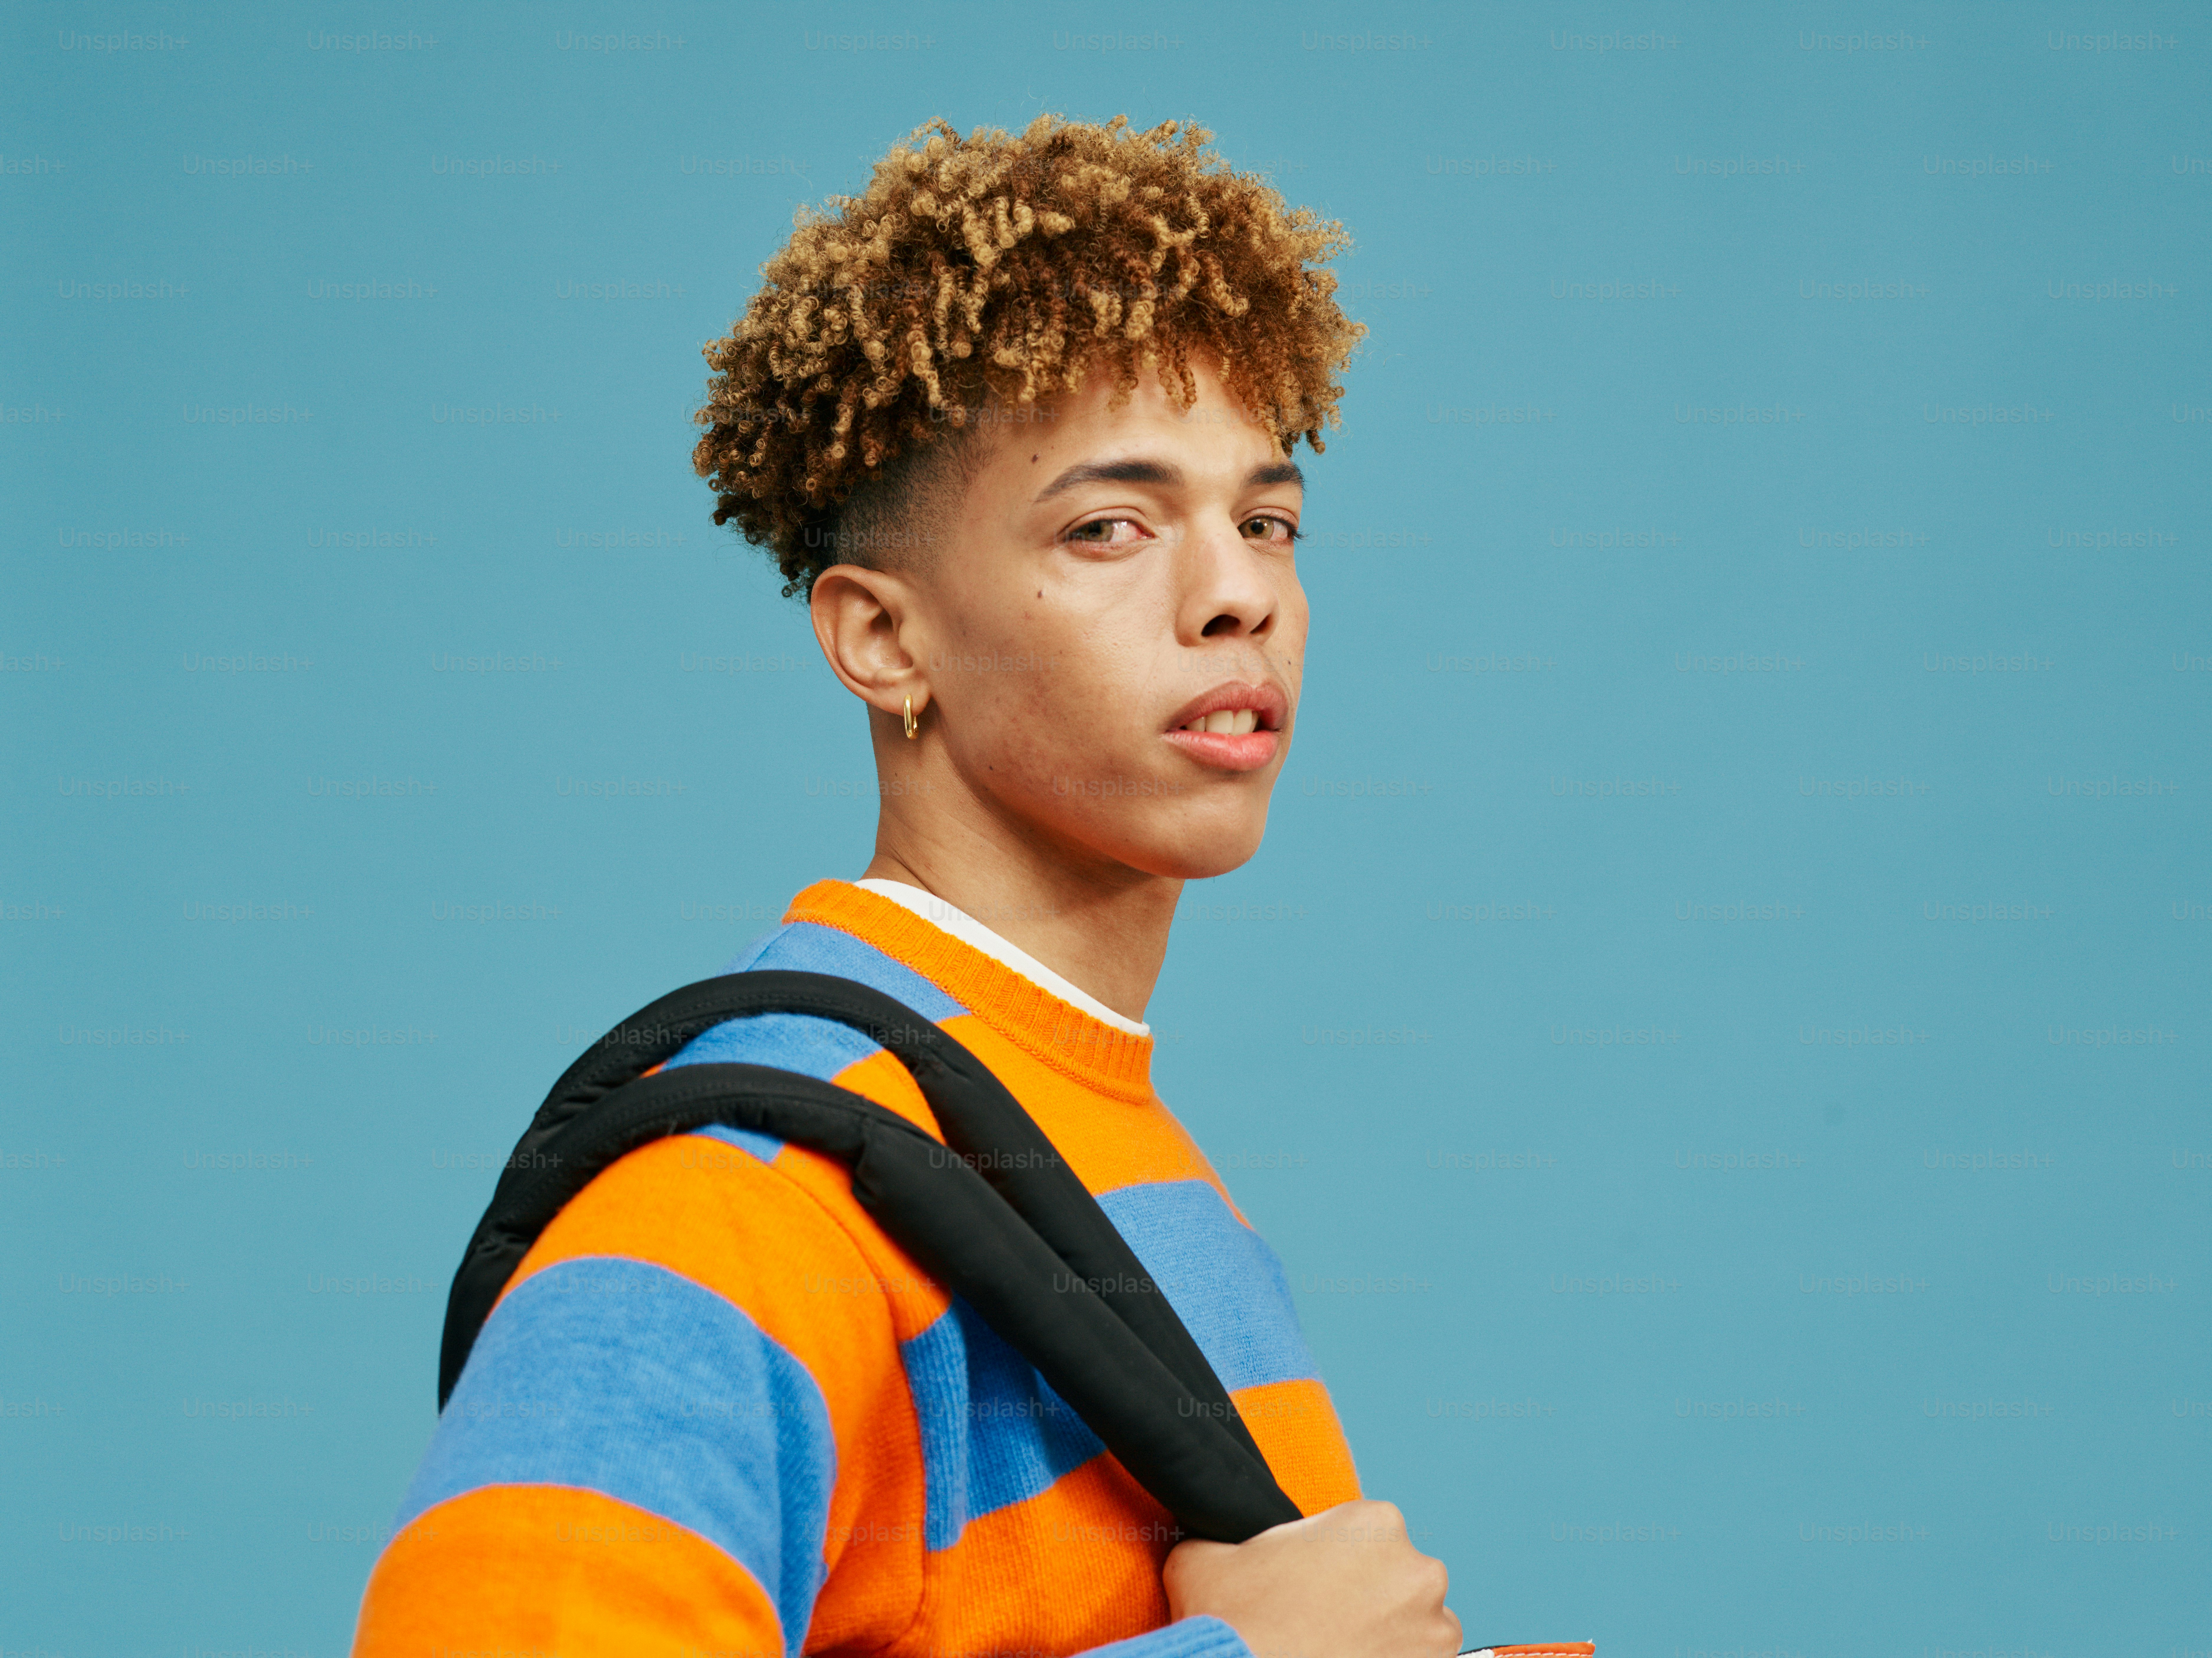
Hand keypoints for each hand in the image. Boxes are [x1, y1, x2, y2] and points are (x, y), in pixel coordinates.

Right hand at [1162, 1498, 1460, 1657]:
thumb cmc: (1232, 1621)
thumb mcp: (1208, 1554)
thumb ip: (1228, 1535)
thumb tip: (1215, 1536)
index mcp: (1374, 1522)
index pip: (1366, 1535)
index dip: (1336, 1562)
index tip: (1316, 1586)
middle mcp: (1417, 1569)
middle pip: (1397, 1579)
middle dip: (1368, 1599)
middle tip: (1326, 1623)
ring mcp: (1434, 1629)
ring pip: (1416, 1627)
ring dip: (1389, 1637)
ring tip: (1340, 1650)